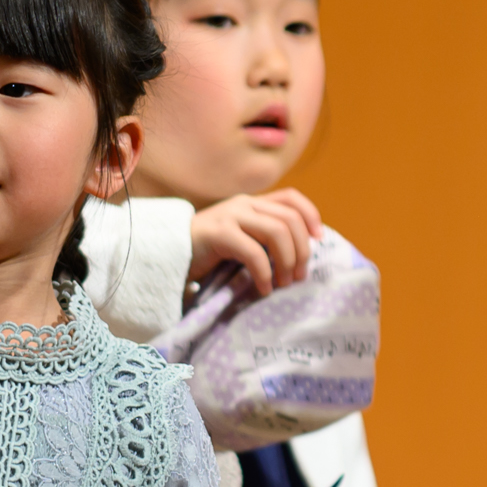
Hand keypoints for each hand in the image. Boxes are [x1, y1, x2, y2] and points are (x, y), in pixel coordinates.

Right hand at [190, 188, 321, 292]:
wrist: (167, 254)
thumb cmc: (207, 254)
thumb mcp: (240, 240)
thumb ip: (262, 239)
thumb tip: (298, 256)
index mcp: (251, 204)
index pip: (291, 198)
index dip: (311, 215)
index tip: (319, 240)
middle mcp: (243, 204)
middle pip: (289, 220)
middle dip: (302, 251)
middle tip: (298, 277)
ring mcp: (230, 216)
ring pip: (277, 233)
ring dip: (287, 262)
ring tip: (283, 284)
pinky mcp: (218, 234)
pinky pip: (253, 253)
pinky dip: (265, 274)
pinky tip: (264, 289)